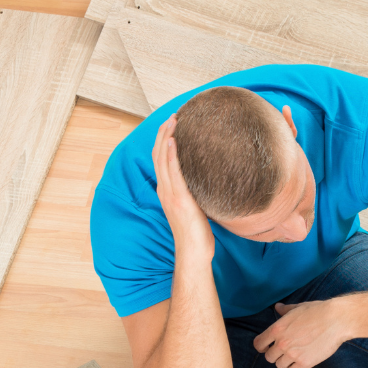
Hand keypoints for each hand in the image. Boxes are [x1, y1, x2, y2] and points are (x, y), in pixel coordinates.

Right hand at [152, 118, 212, 262]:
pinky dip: (169, 155)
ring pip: (162, 159)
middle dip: (163, 133)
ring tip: (172, 120)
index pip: (161, 160)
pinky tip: (172, 141)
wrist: (194, 251)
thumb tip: (209, 180)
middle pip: (158, 155)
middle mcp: (165, 190)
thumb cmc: (197, 233)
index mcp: (167, 191)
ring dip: (165, 137)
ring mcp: (170, 194)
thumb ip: (196, 192)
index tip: (172, 125)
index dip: (163, 141)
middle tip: (172, 115)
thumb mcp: (195, 207)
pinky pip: (172, 172)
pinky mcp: (179, 199)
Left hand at [253, 299, 352, 367]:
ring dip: (285, 362)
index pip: (259, 344)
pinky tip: (301, 362)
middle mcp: (282, 343)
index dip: (262, 347)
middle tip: (284, 351)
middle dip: (275, 355)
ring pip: (280, 366)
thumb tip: (278, 307)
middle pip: (269, 357)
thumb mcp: (298, 307)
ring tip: (294, 356)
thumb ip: (285, 310)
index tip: (267, 347)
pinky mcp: (305, 363)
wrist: (336, 320)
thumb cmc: (318, 311)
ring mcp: (293, 355)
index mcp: (277, 329)